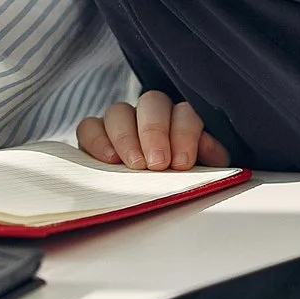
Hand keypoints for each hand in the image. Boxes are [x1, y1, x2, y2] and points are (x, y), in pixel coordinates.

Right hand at [76, 91, 230, 170]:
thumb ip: (211, 157)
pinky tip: (109, 160)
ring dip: (126, 137)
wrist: (156, 195)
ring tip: (134, 165)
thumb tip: (210, 148)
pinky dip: (97, 140)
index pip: (185, 111)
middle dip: (154, 132)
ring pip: (119, 111)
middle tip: (157, 163)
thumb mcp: (205, 169)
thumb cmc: (184, 180)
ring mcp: (121, 122)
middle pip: (151, 103)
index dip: (183, 132)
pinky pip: (88, 126)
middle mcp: (151, 113)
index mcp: (182, 118)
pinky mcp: (95, 135)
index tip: (182, 162)